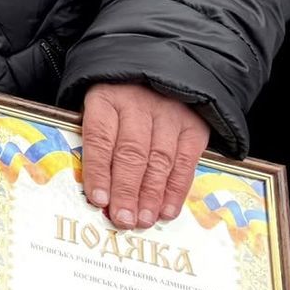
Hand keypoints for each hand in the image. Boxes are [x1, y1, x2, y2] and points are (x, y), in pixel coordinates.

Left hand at [81, 82, 210, 229]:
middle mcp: (138, 104)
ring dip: (150, 195)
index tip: (98, 199)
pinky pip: (185, 162)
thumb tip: (96, 191)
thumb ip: (97, 141)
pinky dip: (176, 190)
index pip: (100, 136)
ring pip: (159, 160)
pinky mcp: (193, 126)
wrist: (159, 69)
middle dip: (126, 190)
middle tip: (122, 218)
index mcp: (106, 97)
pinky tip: (166, 210)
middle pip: (131, 152)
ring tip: (142, 220)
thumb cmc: (119, 98)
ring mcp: (169, 114)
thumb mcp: (99, 107)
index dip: (98, 170)